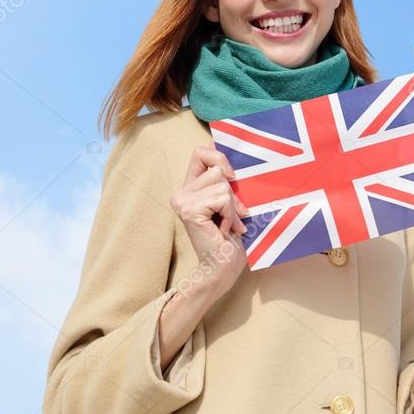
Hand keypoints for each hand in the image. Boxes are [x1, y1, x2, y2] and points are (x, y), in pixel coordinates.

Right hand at [168, 143, 247, 299]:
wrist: (222, 267)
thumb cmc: (230, 237)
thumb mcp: (230, 201)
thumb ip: (224, 179)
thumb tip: (221, 145)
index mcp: (189, 187)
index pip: (200, 152)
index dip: (219, 157)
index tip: (232, 177)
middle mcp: (180, 193)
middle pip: (217, 169)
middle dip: (232, 192)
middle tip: (232, 215)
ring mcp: (182, 201)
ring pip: (222, 185)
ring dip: (233, 207)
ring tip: (228, 225)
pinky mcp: (189, 210)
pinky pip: (222, 198)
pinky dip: (230, 214)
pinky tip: (223, 230)